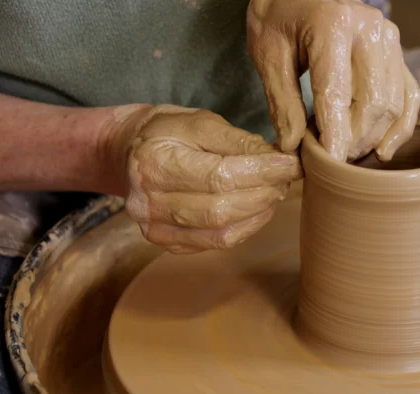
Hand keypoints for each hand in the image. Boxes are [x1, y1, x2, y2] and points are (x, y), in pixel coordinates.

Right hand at [106, 105, 301, 253]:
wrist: (128, 152)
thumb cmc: (167, 132)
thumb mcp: (199, 122)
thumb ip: (237, 141)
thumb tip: (277, 159)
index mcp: (153, 163)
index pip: (218, 176)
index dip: (261, 172)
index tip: (291, 164)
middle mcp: (148, 202)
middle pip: (221, 209)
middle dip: (263, 194)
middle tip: (285, 178)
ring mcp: (154, 228)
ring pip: (221, 232)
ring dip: (258, 213)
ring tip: (274, 191)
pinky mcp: (166, 243)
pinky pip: (215, 244)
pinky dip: (244, 228)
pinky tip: (256, 209)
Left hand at [247, 0, 419, 161]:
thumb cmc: (279, 17)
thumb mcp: (267, 55)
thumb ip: (282, 101)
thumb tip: (293, 146)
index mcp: (333, 25)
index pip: (337, 94)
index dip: (334, 137)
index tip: (328, 166)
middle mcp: (370, 29)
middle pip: (374, 104)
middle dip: (354, 140)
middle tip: (332, 160)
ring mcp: (389, 39)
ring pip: (394, 104)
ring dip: (374, 136)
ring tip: (348, 154)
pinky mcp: (397, 50)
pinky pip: (409, 95)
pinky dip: (400, 126)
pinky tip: (383, 149)